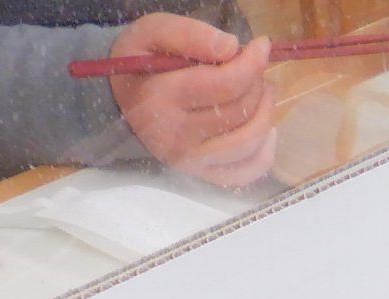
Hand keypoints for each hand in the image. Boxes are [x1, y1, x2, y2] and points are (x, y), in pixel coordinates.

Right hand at [109, 16, 275, 187]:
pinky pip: (246, 172)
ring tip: (263, 92)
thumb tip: (231, 48)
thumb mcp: (152, 33)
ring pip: (248, 142)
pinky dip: (265, 152)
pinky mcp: (202, 176)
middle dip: (256, 83)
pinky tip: (265, 129)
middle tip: (253, 68)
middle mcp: (175, 137)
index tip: (261, 46)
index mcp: (160, 97)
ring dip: (266, 113)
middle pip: (240, 111)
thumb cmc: (141, 63)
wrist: (121, 100)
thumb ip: (188, 34)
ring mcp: (190, 162)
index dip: (252, 63)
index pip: (225, 84)